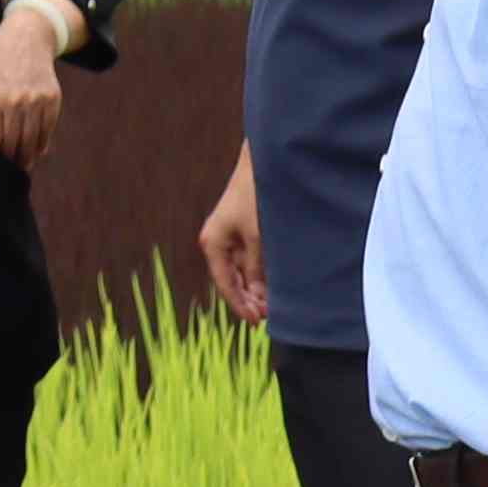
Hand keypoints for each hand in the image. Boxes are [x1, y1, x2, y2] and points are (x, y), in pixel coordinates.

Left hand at [0, 2, 67, 162]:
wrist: (28, 36)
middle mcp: (14, 101)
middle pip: (12, 143)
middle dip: (9, 158)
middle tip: (7, 167)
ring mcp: (35, 100)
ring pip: (31, 140)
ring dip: (27, 156)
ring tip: (23, 165)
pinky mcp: (52, 98)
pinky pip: (48, 129)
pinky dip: (43, 143)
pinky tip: (38, 151)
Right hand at [197, 150, 264, 323]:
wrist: (264, 164)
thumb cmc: (256, 197)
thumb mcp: (258, 237)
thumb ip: (257, 268)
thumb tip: (258, 295)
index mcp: (213, 243)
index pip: (225, 284)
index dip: (241, 305)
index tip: (257, 322)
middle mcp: (218, 242)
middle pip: (232, 279)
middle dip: (250, 298)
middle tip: (269, 316)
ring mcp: (231, 236)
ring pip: (243, 270)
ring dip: (257, 286)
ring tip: (274, 303)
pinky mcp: (244, 229)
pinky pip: (250, 258)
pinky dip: (261, 271)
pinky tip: (274, 282)